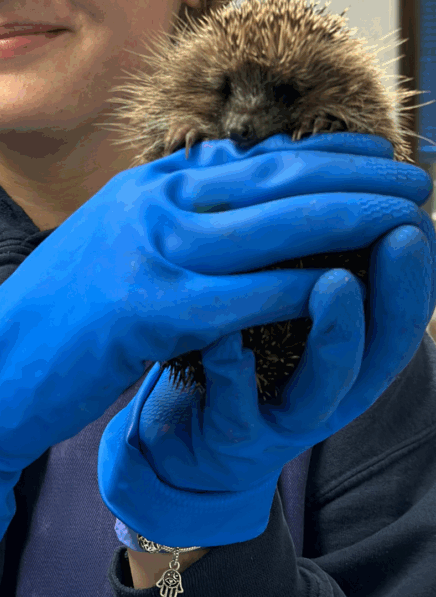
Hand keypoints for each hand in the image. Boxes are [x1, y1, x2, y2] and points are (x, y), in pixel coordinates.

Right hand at [0, 133, 430, 596]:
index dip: (323, 155)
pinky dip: (298, 284)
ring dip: (345, 220)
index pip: (252, 159)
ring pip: (268, 226)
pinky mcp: (145, 309)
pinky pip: (241, 292)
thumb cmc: (62, 311)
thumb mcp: (115, 239)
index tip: (377, 156)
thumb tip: (222, 169)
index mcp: (146, 188)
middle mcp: (149, 205)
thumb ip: (169, 206)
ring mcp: (145, 252)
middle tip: (416, 176)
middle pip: (271, 180)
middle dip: (353, 177)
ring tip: (407, 217)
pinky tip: (343, 282)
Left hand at [98, 217, 435, 548]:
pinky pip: (236, 408)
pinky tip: (224, 340)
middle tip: (409, 231)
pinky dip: (233, 373)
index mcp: (348, 342)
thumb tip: (329, 160)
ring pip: (323, 383)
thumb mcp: (278, 297)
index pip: (398, 300)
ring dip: (335, 333)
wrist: (184, 431)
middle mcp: (329, 382)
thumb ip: (301, 245)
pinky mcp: (229, 436)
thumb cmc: (240, 346)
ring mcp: (279, 414)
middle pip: (381, 341)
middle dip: (397, 285)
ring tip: (337, 283)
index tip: (419, 201)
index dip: (415, 260)